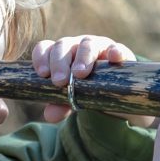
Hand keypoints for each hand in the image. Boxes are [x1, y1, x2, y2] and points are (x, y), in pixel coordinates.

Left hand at [32, 35, 146, 123]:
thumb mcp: (71, 98)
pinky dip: (115, 51)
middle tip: (59, 81)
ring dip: (83, 58)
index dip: (41, 58)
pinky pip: (117, 48)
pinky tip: (114, 57)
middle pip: (63, 46)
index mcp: (60, 55)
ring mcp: (98, 46)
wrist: (113, 91)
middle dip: (59, 63)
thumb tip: (50, 115)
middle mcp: (76, 46)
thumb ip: (59, 105)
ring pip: (88, 44)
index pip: (45, 48)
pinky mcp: (118, 52)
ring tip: (80, 74)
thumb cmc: (85, 89)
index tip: (42, 73)